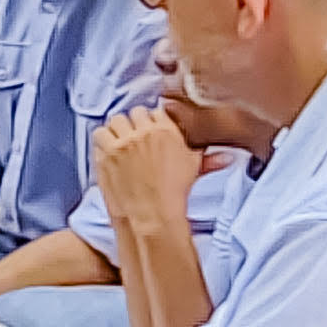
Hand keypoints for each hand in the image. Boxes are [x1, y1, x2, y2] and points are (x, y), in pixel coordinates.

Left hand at [91, 104, 205, 233]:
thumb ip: (208, 156)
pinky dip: (102, 141)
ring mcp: (122, 141)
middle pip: (133, 113)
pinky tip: (108, 151)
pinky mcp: (106, 153)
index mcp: (165, 130)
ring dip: (116, 129)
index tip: (150, 130)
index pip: (155, 111)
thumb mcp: (193, 169)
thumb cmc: (173, 193)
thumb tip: (228, 156)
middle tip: (134, 137)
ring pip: (114, 120)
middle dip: (134, 123)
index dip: (151, 121)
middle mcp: (143, 132)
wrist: (152, 215)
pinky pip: (98, 135)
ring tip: (120, 142)